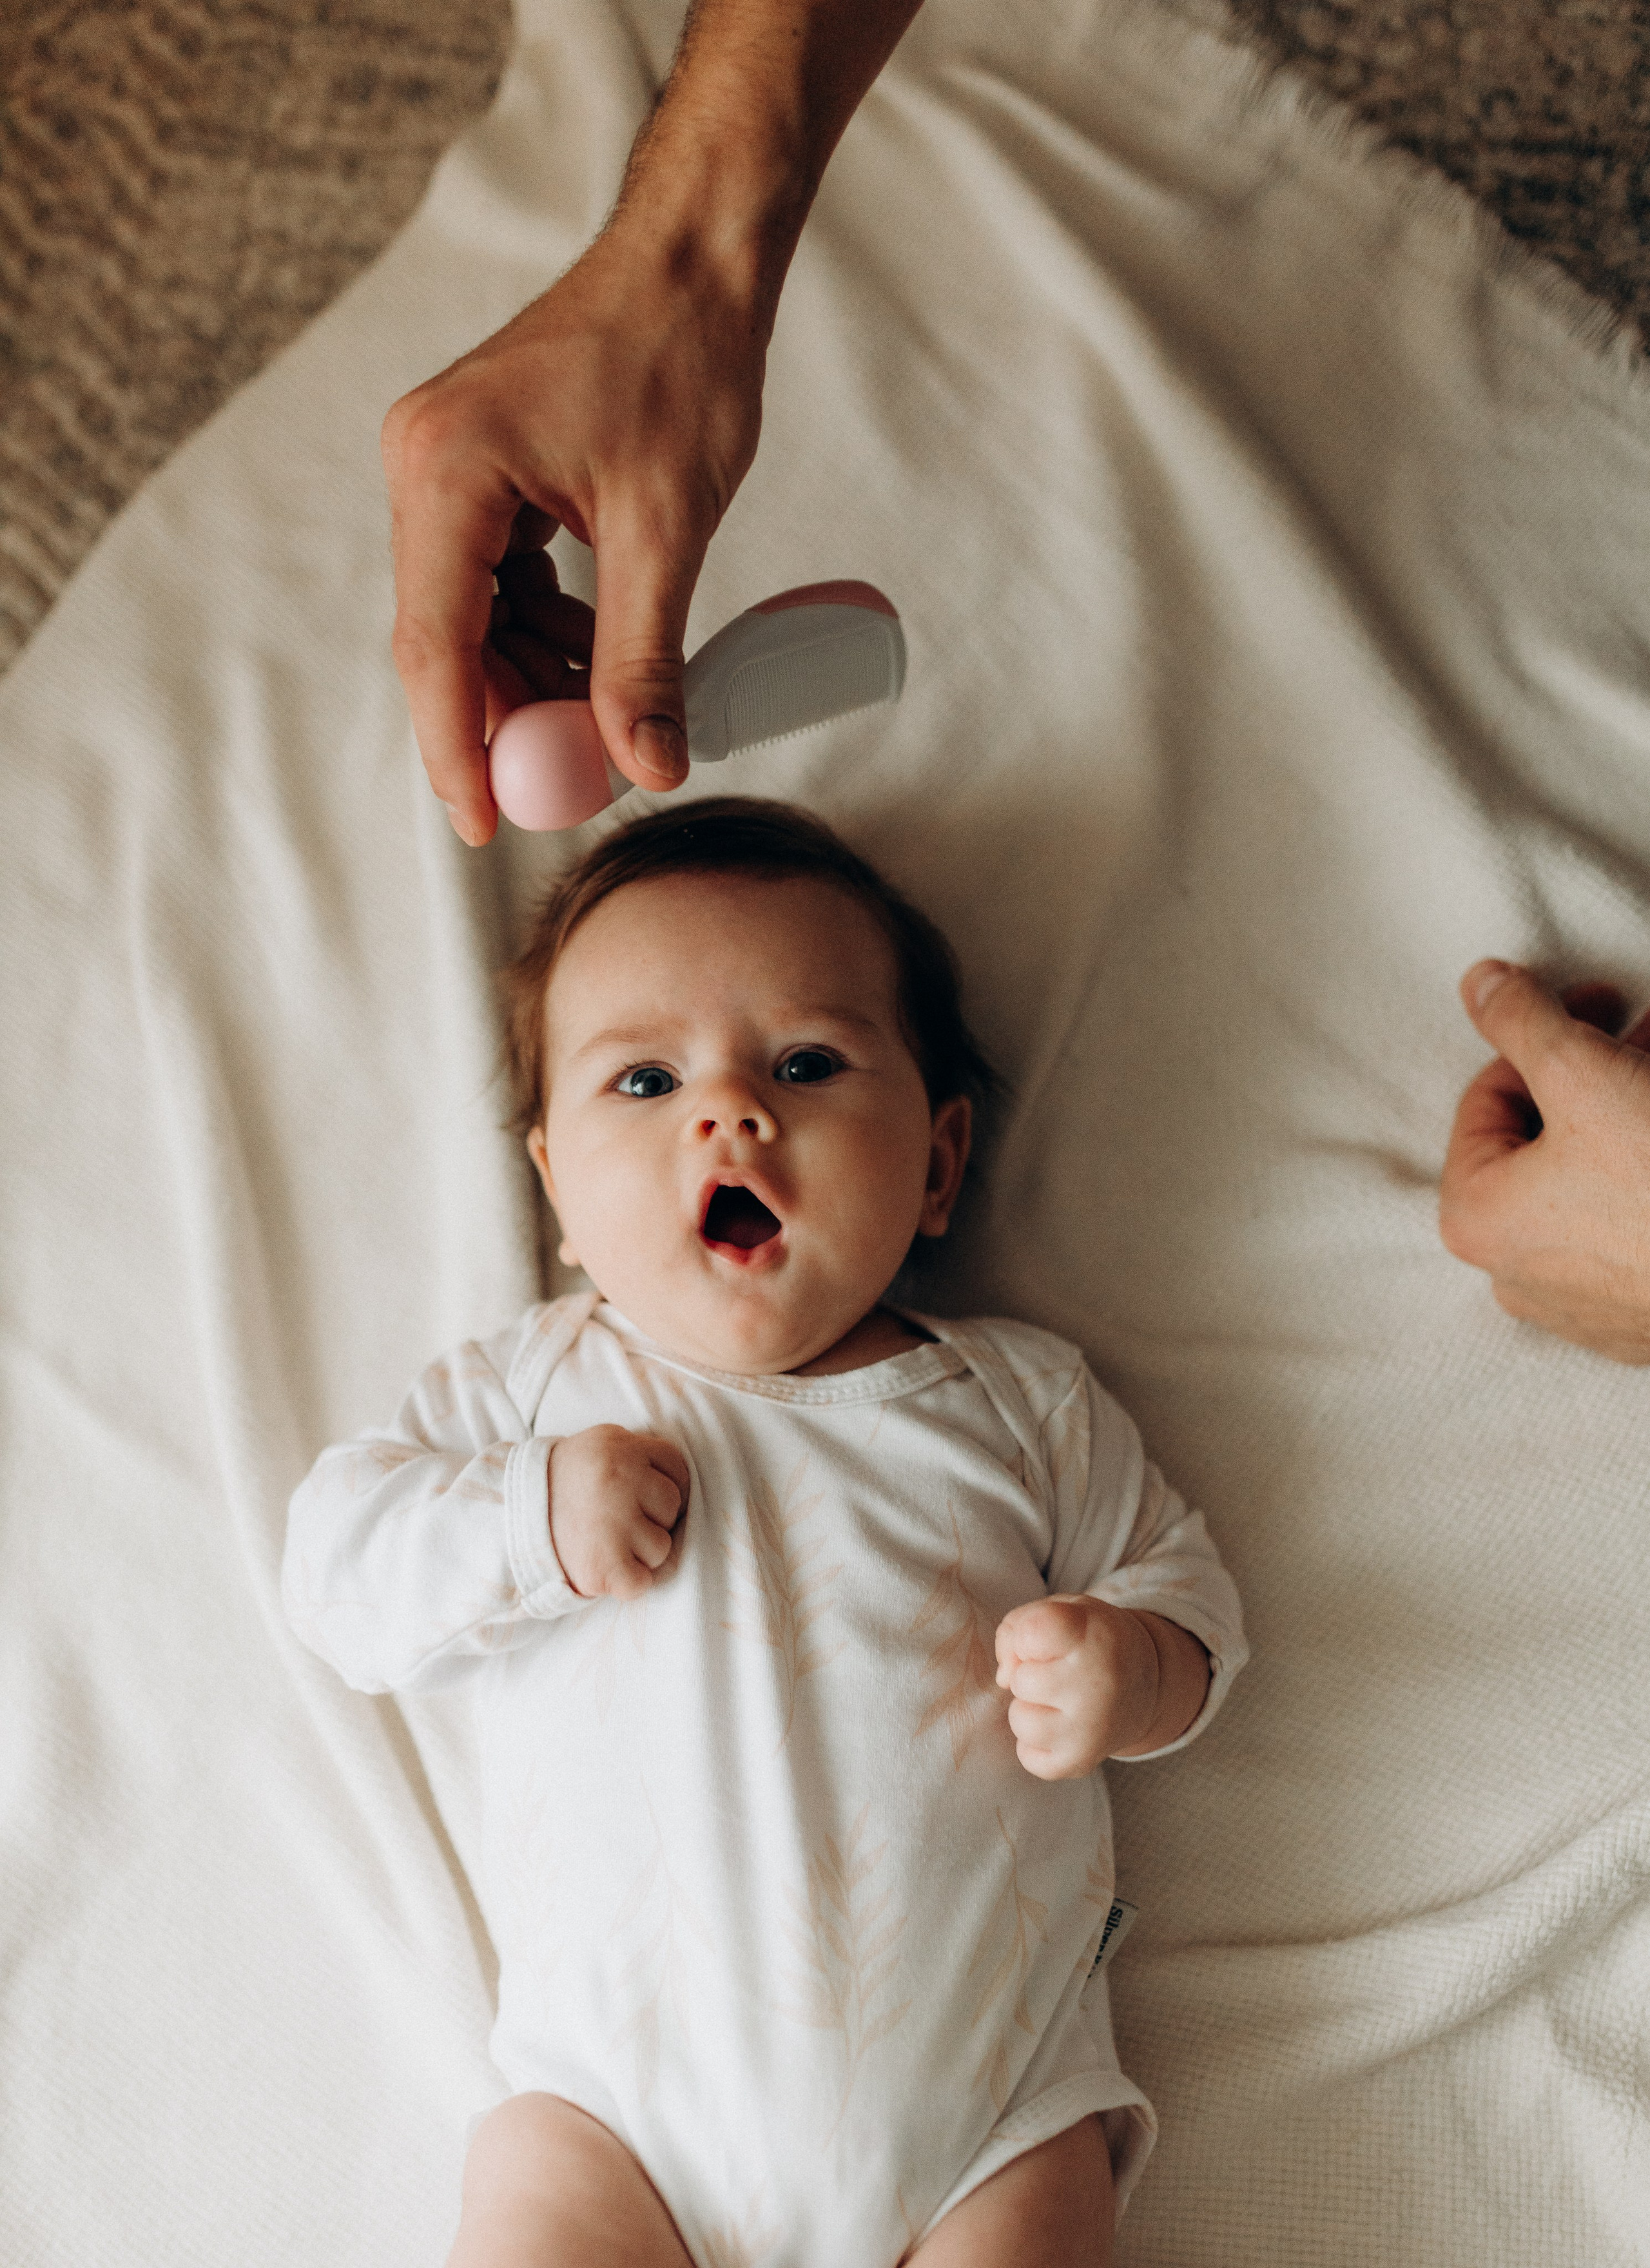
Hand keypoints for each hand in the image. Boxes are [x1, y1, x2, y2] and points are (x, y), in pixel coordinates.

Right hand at [380, 0, 921, 847]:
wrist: (698, 260)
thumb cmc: (683, 361)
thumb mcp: (667, 527)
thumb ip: (644, 655)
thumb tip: (643, 767)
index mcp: (446, 469)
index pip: (435, 644)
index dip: (458, 748)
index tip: (487, 825)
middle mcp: (424, 464)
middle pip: (444, 637)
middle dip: (505, 719)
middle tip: (568, 789)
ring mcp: (446, 466)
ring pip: (472, 616)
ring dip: (533, 678)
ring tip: (607, 719)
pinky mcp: (480, 471)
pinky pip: (495, 580)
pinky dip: (543, 630)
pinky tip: (600, 655)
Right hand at [548, 1426, 689, 1600]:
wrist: (504, 1520)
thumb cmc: (560, 1485)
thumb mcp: (596, 1447)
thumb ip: (636, 1454)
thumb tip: (682, 1484)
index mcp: (619, 1446)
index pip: (676, 1466)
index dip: (665, 1485)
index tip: (643, 1496)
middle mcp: (620, 1479)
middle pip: (672, 1506)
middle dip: (650, 1518)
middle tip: (613, 1519)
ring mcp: (612, 1523)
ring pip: (661, 1547)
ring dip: (638, 1552)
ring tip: (603, 1541)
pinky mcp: (603, 1566)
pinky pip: (643, 1583)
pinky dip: (626, 1583)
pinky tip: (602, 1565)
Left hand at [994, 1597, 1200, 1778]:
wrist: (1145, 1686)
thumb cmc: (1089, 1641)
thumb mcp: (1064, 1611)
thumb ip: (1019, 1627)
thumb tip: (1003, 1677)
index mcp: (1094, 1637)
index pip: (1031, 1634)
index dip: (1025, 1636)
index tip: (1049, 1639)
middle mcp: (1097, 1685)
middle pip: (1020, 1680)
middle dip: (1028, 1673)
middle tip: (1057, 1671)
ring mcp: (1090, 1728)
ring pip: (1020, 1720)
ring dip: (1028, 1708)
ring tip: (1056, 1700)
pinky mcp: (1082, 1761)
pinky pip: (1028, 1757)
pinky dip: (1035, 1744)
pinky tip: (1059, 1726)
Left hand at [1439, 960, 1649, 1362]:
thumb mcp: (1582, 1073)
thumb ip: (1522, 1020)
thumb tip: (1480, 982)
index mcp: (1474, 1217)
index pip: (1489, 1097)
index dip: (1545, 1035)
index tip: (1602, 1003)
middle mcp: (1514, 1268)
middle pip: (1542, 1134)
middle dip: (1595, 1067)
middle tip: (1643, 1031)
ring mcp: (1580, 1298)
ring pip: (1590, 1173)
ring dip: (1627, 1106)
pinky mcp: (1639, 1309)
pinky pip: (1629, 1219)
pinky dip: (1647, 1167)